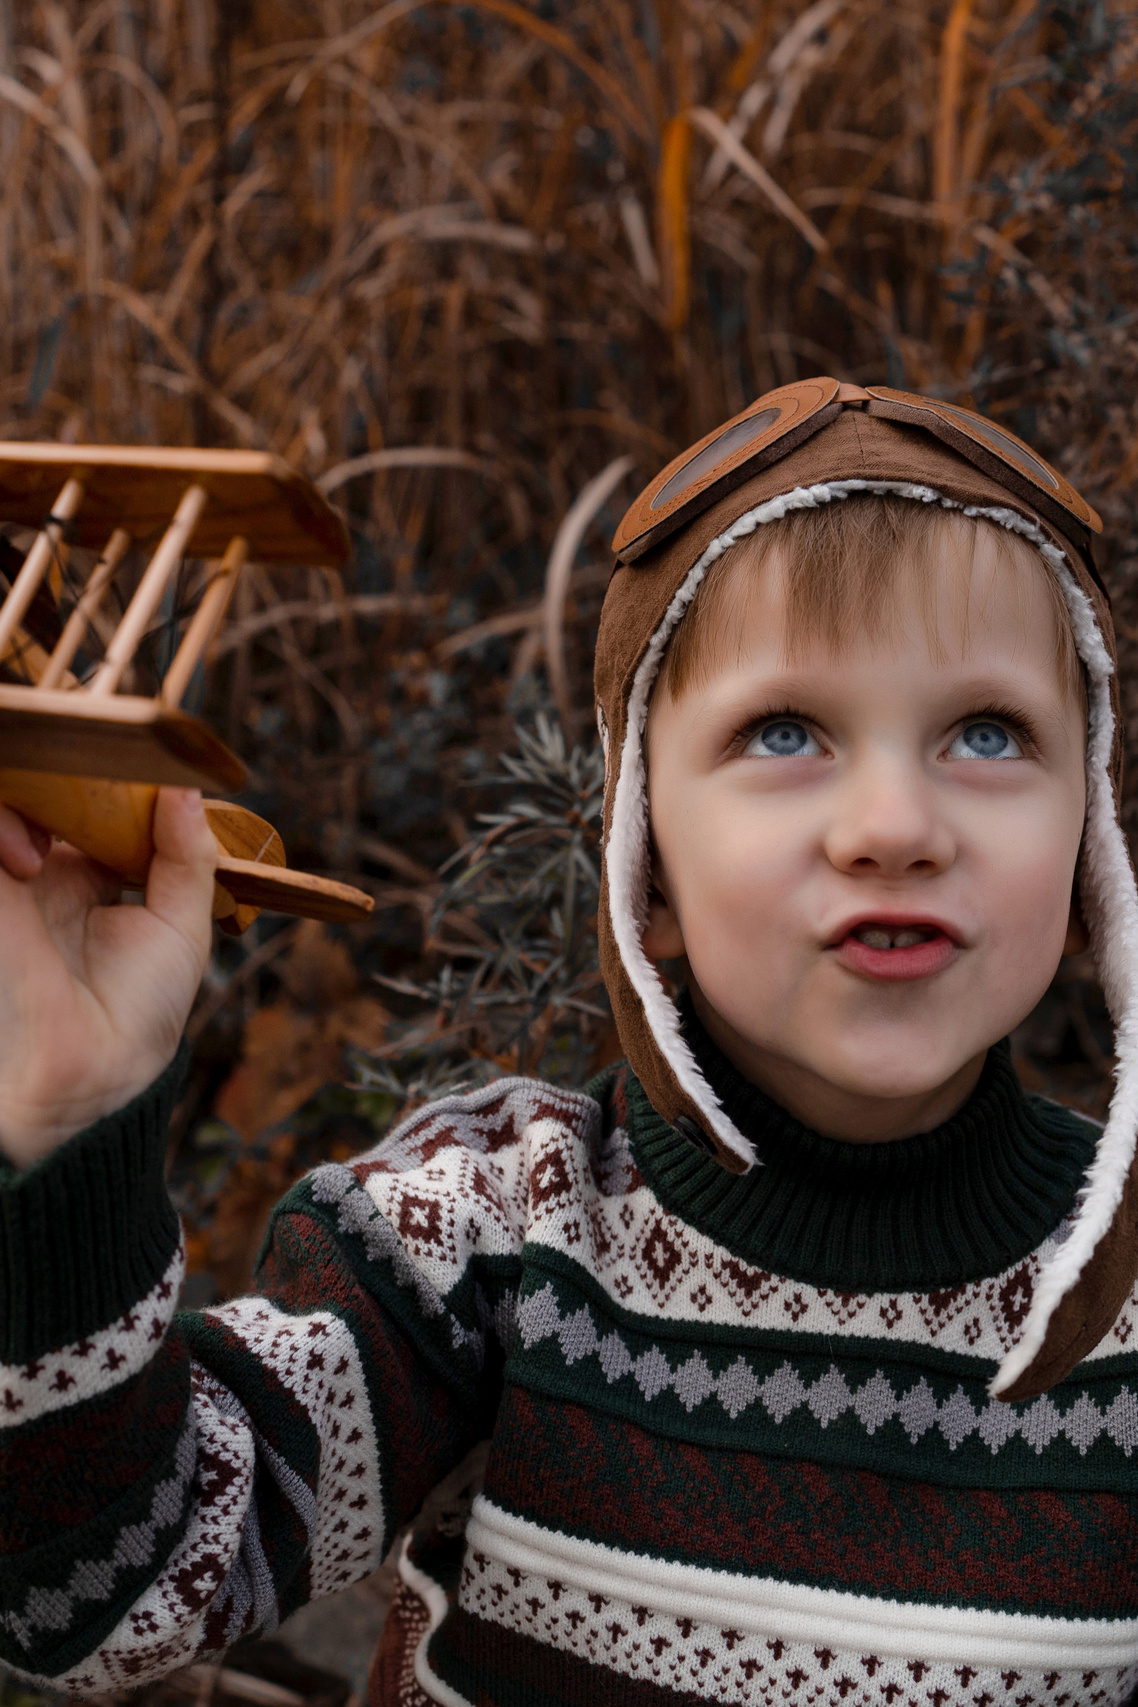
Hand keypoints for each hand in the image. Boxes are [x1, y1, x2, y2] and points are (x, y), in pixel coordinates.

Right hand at [0, 787, 217, 1167]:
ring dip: (24, 795)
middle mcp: (43, 867)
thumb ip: (186, 857)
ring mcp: (9, 877)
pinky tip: (26, 860)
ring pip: (8, 791)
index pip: (88, 796)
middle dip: (60, 768)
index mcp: (90, 872)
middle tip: (86, 773)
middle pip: (41, 783)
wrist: (93, 1075)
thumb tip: (186, 788)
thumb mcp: (182, 927)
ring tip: (47, 844)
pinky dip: (0, 824)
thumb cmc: (140, 1012)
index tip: (135, 761)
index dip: (106, 773)